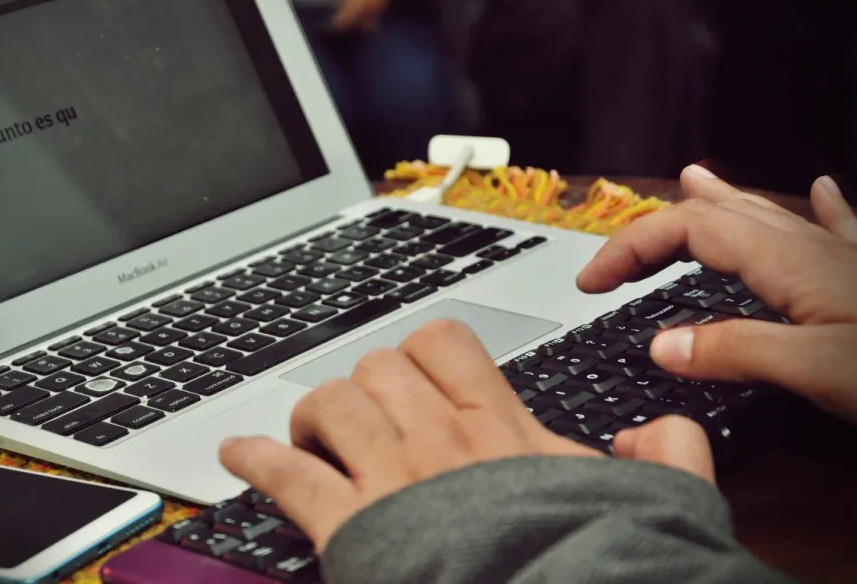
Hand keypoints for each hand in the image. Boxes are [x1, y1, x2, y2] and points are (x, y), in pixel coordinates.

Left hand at [221, 320, 714, 551]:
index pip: (444, 344)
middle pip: (377, 367)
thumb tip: (661, 430)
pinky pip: (288, 477)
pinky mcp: (353, 528)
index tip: (414, 376)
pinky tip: (236, 456)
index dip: (419, 352)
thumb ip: (670, 454)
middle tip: (366, 416)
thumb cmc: (590, 565)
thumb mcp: (656, 504)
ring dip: (314, 417)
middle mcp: (440, 440)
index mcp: (500, 428)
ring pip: (332, 404)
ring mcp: (393, 479)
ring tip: (314, 436)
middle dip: (365, 385)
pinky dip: (255, 461)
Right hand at [578, 165, 856, 420]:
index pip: (687, 229)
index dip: (629, 247)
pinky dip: (815, 208)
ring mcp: (843, 258)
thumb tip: (662, 348)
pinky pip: (833, 227)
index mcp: (788, 261)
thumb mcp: (820, 370)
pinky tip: (824, 190)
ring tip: (689, 183)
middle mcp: (810, 248)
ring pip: (766, 214)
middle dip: (654, 231)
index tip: (590, 283)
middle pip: (716, 216)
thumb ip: (739, 353)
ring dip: (716, 202)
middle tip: (615, 262)